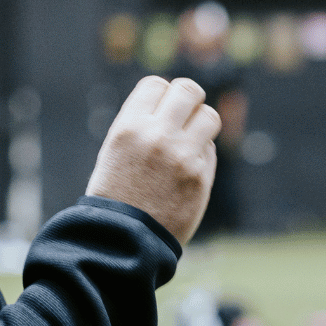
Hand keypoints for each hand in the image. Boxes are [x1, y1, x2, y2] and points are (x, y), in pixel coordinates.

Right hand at [86, 77, 219, 244]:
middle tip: (183, 116)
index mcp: (128, 127)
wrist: (122, 241)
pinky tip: (185, 172)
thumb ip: (142, 123)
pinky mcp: (200, 178)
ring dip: (201, 124)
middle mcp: (156, 136)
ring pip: (209, 116)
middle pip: (188, 90)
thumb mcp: (115, 150)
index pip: (156, 84)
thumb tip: (173, 102)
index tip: (160, 109)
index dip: (161, 94)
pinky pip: (210, 150)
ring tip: (189, 141)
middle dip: (188, 100)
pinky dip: (201, 156)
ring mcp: (182, 156)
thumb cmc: (115, 194)